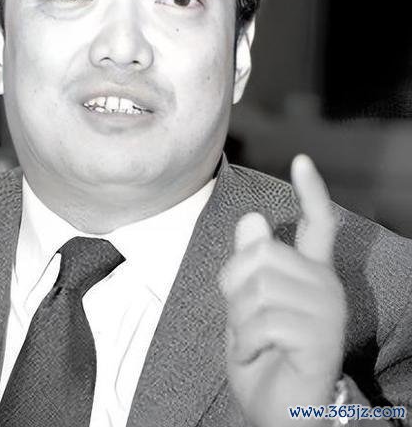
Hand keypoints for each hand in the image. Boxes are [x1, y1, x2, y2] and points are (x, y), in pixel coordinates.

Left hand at [219, 155, 345, 426]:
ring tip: (252, 341)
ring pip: (258, 287)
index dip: (311, 191)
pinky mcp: (321, 338)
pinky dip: (245, 342)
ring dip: (238, 320)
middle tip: (242, 318)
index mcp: (309, 272)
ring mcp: (326, 311)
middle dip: (234, 286)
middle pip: (261, 253)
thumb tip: (252, 218)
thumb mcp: (245, 304)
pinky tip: (257, 354)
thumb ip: (248, 263)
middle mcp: (325, 285)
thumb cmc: (262, 355)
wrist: (278, 411)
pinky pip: (263, 321)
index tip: (302, 159)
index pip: (318, 222)